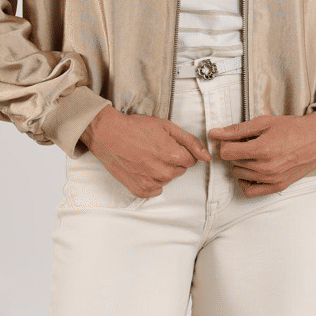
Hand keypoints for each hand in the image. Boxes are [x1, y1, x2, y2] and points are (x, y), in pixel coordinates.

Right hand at [79, 106, 210, 197]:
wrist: (107, 134)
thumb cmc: (135, 127)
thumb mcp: (167, 126)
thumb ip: (191, 141)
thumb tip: (207, 156)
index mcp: (174, 156)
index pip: (190, 160)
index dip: (179, 150)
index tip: (166, 144)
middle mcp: (164, 173)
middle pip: (179, 170)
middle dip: (171, 160)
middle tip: (153, 148)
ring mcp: (151, 183)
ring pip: (166, 178)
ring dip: (159, 169)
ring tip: (144, 156)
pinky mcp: (140, 190)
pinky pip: (155, 189)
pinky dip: (149, 180)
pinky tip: (140, 167)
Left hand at [208, 110, 315, 196]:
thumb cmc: (292, 128)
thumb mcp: (264, 122)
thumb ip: (237, 129)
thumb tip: (214, 133)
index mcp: (263, 149)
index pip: (226, 153)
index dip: (225, 143)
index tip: (232, 139)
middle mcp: (266, 167)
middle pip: (232, 163)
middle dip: (235, 152)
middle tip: (247, 143)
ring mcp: (272, 179)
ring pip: (239, 175)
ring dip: (240, 164)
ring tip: (252, 153)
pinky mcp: (277, 186)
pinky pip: (250, 190)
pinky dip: (245, 181)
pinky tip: (250, 170)